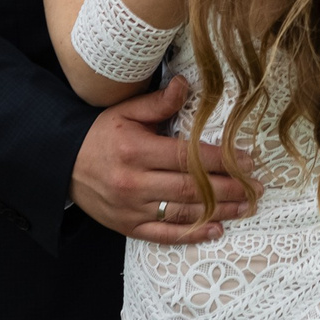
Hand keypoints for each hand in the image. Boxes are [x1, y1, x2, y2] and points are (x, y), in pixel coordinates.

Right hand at [71, 78, 259, 244]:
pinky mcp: (128, 227)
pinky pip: (164, 234)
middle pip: (191, 188)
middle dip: (229, 188)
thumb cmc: (99, 135)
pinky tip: (216, 231)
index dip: (221, 160)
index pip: (188, 158)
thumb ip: (158, 103)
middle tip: (257, 187)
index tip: (248, 160)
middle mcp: (135, 183)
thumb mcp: (125, 112)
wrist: (62, 165)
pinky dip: (191, 235)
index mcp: (137, 151)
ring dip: (219, 211)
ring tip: (247, 207)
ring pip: (183, 212)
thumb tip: (186, 84)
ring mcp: (132, 209)